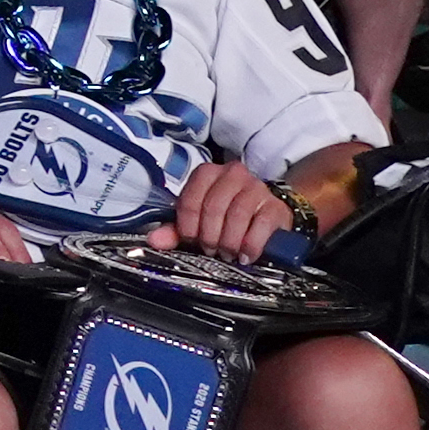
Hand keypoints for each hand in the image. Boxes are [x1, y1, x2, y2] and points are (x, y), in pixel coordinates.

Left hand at [165, 157, 297, 261]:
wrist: (264, 216)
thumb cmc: (225, 218)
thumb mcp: (198, 222)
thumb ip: (175, 231)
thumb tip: (154, 241)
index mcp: (207, 174)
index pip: (191, 200)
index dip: (188, 227)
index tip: (192, 241)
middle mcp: (233, 174)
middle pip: (213, 207)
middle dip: (209, 236)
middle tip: (212, 250)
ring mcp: (256, 187)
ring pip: (237, 215)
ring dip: (229, 242)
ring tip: (228, 253)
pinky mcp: (275, 205)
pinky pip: (261, 224)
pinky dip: (251, 245)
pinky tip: (245, 255)